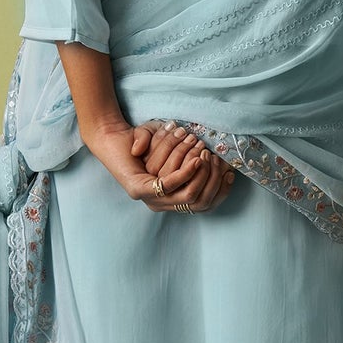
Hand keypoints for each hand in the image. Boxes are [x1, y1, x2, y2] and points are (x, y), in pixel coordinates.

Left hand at [83, 117, 235, 211]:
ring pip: (188, 196)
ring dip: (202, 175)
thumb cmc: (143, 141)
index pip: (204, 204)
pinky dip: (186, 173)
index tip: (230, 172)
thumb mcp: (172, 148)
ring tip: (206, 155)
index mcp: (170, 199)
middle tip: (216, 158)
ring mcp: (149, 200)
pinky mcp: (138, 191)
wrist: (112, 137)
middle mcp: (160, 204)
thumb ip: (193, 156)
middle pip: (200, 203)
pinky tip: (196, 160)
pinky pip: (169, 186)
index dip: (221, 190)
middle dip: (213, 180)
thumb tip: (219, 158)